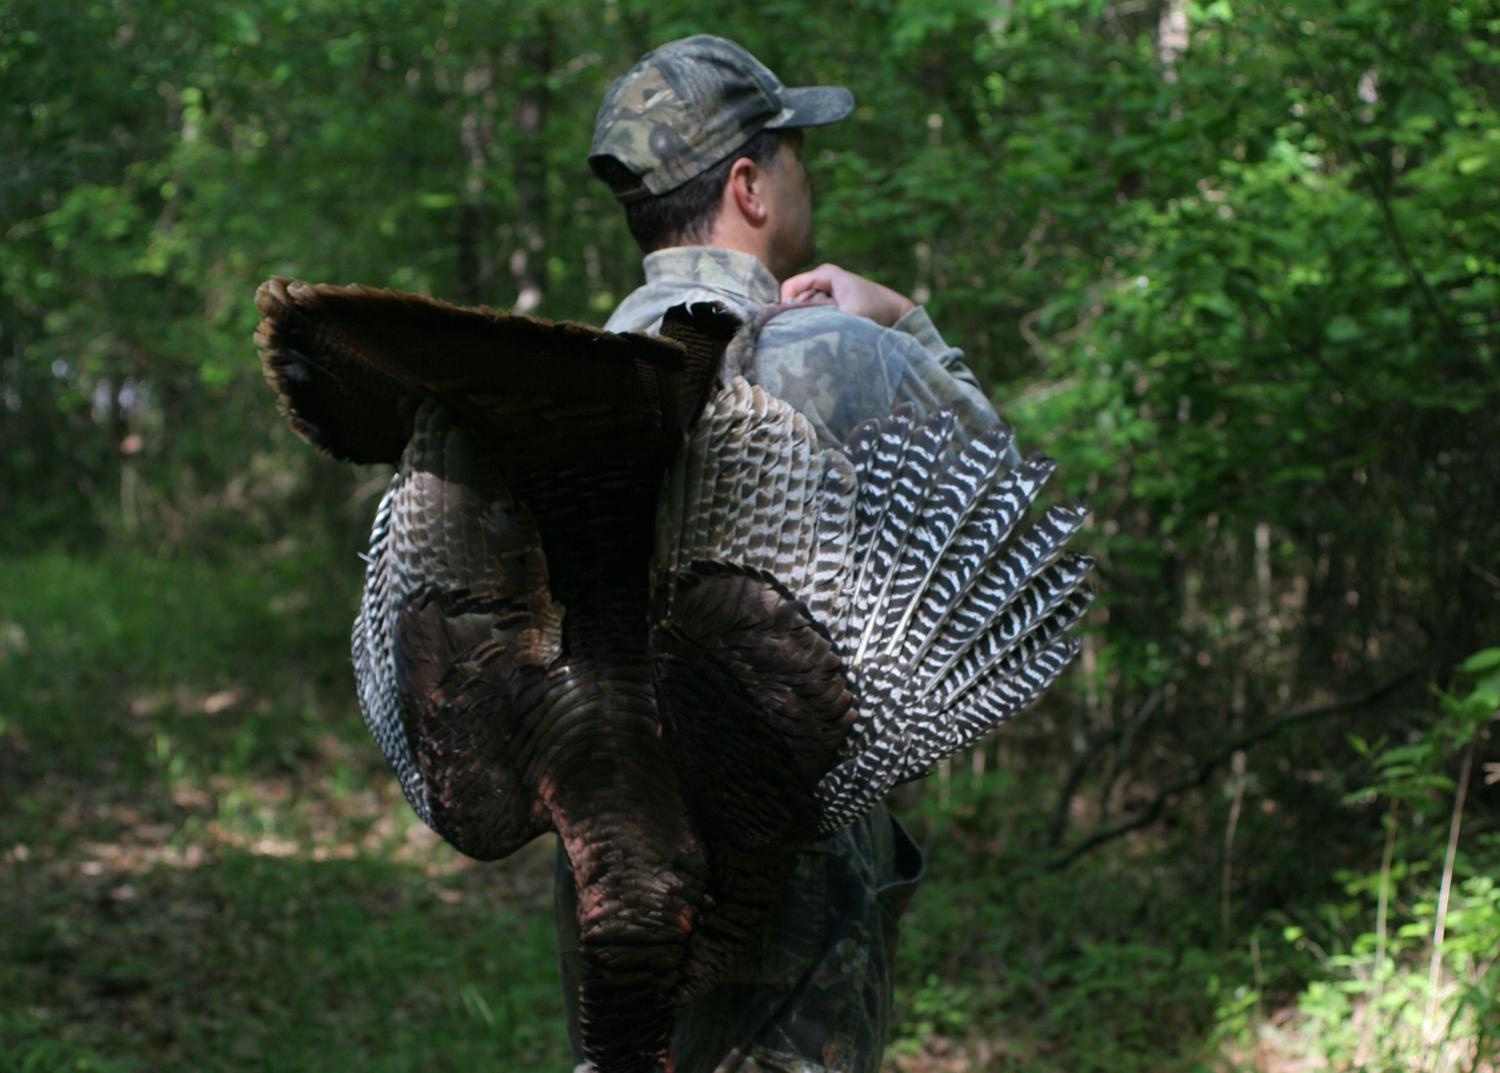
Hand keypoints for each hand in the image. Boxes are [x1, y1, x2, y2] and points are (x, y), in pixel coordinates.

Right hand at [780, 263, 916, 326]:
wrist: (895, 312)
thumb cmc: (875, 309)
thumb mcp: (849, 315)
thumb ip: (824, 318)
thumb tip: (801, 327)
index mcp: (825, 274)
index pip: (790, 286)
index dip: (785, 305)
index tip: (790, 325)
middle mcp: (822, 279)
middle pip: (797, 298)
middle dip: (800, 315)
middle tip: (813, 330)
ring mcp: (826, 290)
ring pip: (805, 308)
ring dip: (811, 320)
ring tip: (829, 328)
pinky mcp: (830, 301)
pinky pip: (815, 313)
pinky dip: (819, 322)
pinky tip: (831, 328)